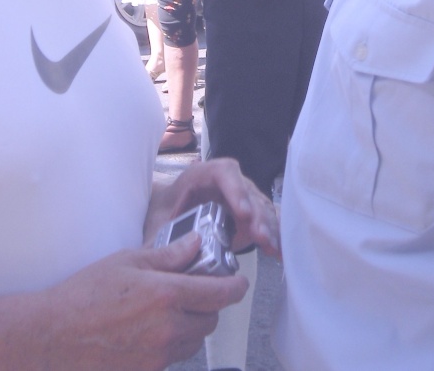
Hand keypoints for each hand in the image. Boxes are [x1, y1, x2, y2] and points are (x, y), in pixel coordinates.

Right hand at [40, 237, 248, 370]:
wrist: (54, 336)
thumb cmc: (86, 294)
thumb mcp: (128, 261)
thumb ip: (169, 255)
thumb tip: (197, 244)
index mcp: (167, 295)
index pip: (220, 294)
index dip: (235, 286)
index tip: (239, 281)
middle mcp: (169, 329)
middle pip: (210, 319)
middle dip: (208, 304)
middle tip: (193, 289)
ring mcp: (159, 355)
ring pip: (194, 340)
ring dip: (192, 324)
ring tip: (168, 308)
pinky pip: (174, 356)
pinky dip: (173, 341)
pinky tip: (151, 327)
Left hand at [145, 159, 279, 258]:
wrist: (167, 213)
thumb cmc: (161, 213)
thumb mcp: (155, 223)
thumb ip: (157, 239)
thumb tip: (161, 263)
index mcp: (200, 176)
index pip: (223, 172)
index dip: (236, 189)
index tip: (243, 213)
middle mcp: (224, 183)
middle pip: (247, 190)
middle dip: (256, 213)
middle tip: (261, 237)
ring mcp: (239, 197)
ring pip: (259, 204)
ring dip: (268, 225)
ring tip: (272, 248)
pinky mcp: (248, 214)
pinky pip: (264, 217)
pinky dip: (273, 232)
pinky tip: (278, 251)